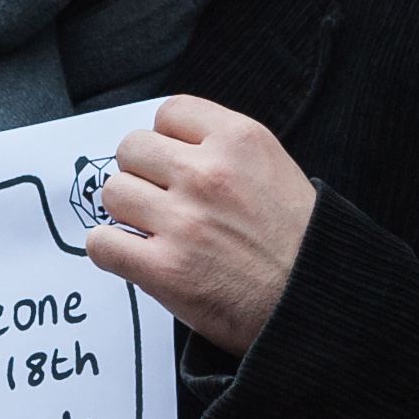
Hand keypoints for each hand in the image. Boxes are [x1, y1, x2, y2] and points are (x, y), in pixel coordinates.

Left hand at [83, 96, 316, 355]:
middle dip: (142, 174)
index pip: (169, 112)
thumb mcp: (275, 170)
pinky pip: (102, 243)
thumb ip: (224, 150)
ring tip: (154, 231)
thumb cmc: (301, 244)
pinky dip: (112, 251)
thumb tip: (169, 147)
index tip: (176, 162)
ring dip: (127, 212)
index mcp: (241, 140)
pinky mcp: (165, 269)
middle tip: (162, 200)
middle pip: (132, 149)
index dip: (167, 139)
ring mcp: (184, 221)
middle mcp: (209, 174)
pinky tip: (136, 257)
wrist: (317, 306)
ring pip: (112, 192)